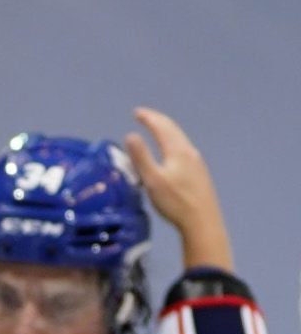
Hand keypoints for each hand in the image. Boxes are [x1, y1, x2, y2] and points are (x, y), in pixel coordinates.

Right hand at [125, 107, 232, 270]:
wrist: (202, 220)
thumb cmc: (175, 202)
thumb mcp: (152, 180)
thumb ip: (141, 157)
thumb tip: (130, 135)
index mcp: (177, 151)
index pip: (162, 127)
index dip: (149, 118)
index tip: (136, 112)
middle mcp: (189, 152)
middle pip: (173, 130)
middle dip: (157, 121)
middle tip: (144, 116)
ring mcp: (196, 162)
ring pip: (179, 139)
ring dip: (166, 131)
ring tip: (155, 130)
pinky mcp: (198, 173)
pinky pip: (183, 149)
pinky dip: (172, 143)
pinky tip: (170, 152)